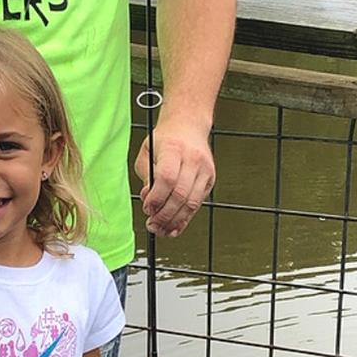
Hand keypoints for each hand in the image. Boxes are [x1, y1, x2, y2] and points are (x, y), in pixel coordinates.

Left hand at [134, 116, 214, 237]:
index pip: (167, 178)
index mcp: (174, 149)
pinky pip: (198, 204)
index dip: (156, 198)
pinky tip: (174, 227)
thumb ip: (146, 177)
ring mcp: (205, 169)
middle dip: (164, 215)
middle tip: (152, 224)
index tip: (147, 208)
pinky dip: (185, 219)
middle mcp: (193, 159)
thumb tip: (149, 202)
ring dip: (174, 221)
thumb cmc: (164, 140)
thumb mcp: (147, 153)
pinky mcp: (210, 179)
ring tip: (161, 230)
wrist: (188, 127)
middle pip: (180, 194)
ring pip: (191, 203)